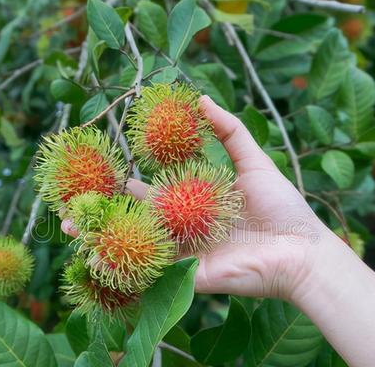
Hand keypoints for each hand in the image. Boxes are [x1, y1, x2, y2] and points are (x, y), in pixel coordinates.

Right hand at [61, 95, 331, 300]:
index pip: (152, 195)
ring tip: (72, 227)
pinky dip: (124, 266)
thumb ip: (229, 130)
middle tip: (73, 204)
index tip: (102, 173)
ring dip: (102, 239)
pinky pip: (154, 273)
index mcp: (194, 207)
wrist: (302, 249)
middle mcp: (184, 232)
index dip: (126, 186)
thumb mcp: (253, 161)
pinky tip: (95, 257)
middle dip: (104, 213)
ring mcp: (185, 256)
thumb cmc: (283, 207)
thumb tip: (200, 97)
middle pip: (136, 221)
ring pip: (136, 247)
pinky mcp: (191, 277)